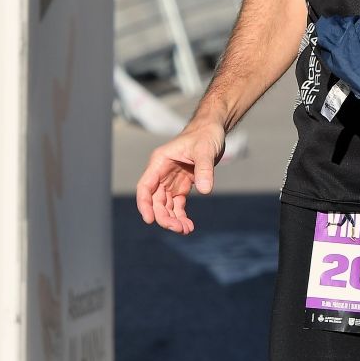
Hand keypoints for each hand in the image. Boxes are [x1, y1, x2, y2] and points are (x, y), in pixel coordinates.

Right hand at [135, 116, 226, 233]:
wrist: (214, 130)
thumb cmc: (206, 135)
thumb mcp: (206, 150)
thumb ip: (204, 170)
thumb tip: (205, 191)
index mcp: (160, 162)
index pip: (145, 186)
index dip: (144, 204)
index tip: (150, 219)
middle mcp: (161, 173)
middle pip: (155, 200)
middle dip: (164, 216)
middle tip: (178, 229)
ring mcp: (171, 180)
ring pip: (166, 205)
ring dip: (173, 219)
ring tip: (186, 230)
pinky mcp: (182, 185)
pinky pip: (177, 204)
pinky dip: (181, 215)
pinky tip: (188, 226)